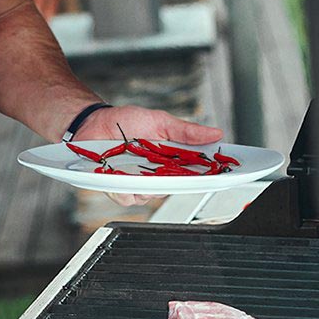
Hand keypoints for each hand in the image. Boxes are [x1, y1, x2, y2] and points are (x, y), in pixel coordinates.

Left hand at [74, 105, 223, 207]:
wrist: (94, 123)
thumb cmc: (126, 122)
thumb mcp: (160, 121)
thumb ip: (186, 131)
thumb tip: (215, 133)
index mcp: (171, 160)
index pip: (196, 173)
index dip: (210, 176)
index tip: (224, 174)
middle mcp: (157, 175)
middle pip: (176, 188)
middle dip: (177, 180)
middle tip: (171, 167)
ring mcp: (138, 183)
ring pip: (151, 196)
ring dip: (146, 183)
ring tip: (137, 164)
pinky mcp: (118, 188)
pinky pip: (127, 197)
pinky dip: (124, 187)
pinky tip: (119, 173)